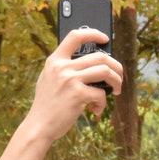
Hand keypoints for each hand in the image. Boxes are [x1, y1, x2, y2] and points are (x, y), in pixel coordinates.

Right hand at [24, 27, 123, 143]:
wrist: (39, 126)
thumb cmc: (48, 104)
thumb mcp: (49, 79)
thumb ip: (64, 68)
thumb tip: (91, 61)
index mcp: (55, 60)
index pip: (75, 36)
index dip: (93, 33)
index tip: (105, 38)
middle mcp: (62, 67)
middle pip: (100, 56)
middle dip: (116, 66)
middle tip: (119, 76)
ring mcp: (70, 80)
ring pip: (105, 71)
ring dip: (116, 81)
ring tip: (116, 90)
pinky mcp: (78, 94)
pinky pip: (101, 94)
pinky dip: (102, 103)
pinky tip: (95, 109)